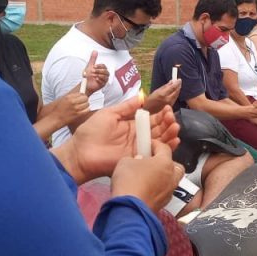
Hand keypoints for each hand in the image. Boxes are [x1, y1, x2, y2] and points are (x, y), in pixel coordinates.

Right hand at [47, 91, 90, 126]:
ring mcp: (75, 108)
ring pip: (87, 104)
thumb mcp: (63, 100)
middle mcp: (72, 101)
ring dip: (86, 106)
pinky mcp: (77, 114)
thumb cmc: (58, 110)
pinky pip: (87, 110)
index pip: (81, 93)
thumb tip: (81, 95)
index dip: (82, 96)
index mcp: (68, 97)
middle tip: (82, 103)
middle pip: (85, 98)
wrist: (54, 119)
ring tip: (81, 108)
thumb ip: (72, 97)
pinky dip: (86, 110)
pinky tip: (82, 112)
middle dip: (85, 100)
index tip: (81, 98)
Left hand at [53, 97, 179, 183]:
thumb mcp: (109, 114)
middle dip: (168, 122)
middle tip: (171, 117)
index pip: (152, 118)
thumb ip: (126, 107)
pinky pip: (155, 153)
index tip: (167, 108)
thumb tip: (142, 96)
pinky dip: (167, 148)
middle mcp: (139, 136)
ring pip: (160, 140)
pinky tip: (175, 140)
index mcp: (132, 125)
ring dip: (170, 133)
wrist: (81, 153)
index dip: (161, 114)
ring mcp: (140, 148)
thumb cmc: (91, 132)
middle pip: (159, 129)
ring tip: (175, 126)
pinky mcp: (139, 159)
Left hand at [83, 51, 108, 94]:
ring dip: (99, 75)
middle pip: (106, 71)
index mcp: (101, 69)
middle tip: (92, 72)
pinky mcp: (103, 84)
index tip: (94, 66)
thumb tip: (95, 51)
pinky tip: (95, 79)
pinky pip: (104, 81)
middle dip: (99, 71)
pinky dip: (99, 79)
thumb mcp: (90, 66)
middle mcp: (104, 74)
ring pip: (106, 76)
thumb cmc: (88, 76)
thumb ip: (93, 58)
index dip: (99, 66)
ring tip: (93, 76)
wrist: (85, 84)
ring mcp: (104, 79)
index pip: (104, 66)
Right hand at [110, 139, 183, 211]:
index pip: (164, 147)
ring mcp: (169, 191)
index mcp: (165, 163)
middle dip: (164, 162)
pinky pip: (165, 192)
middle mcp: (171, 176)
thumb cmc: (129, 184)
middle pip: (174, 164)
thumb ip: (134, 158)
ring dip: (163, 176)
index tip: (148, 144)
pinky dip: (158, 189)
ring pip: (171, 179)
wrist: (129, 209)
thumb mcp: (125, 162)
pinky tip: (146, 189)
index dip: (155, 144)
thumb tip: (137, 161)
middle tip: (152, 161)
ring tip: (149, 176)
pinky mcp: (164, 203)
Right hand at [146, 79, 180, 110]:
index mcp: (162, 95)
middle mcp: (167, 100)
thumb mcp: (156, 91)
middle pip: (176, 92)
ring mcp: (170, 104)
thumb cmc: (150, 100)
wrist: (148, 111)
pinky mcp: (171, 106)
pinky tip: (175, 91)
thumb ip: (165, 86)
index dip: (177, 83)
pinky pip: (175, 99)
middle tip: (179, 81)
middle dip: (178, 86)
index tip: (179, 79)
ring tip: (177, 85)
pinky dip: (175, 94)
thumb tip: (172, 81)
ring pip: (176, 95)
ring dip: (177, 90)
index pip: (173, 87)